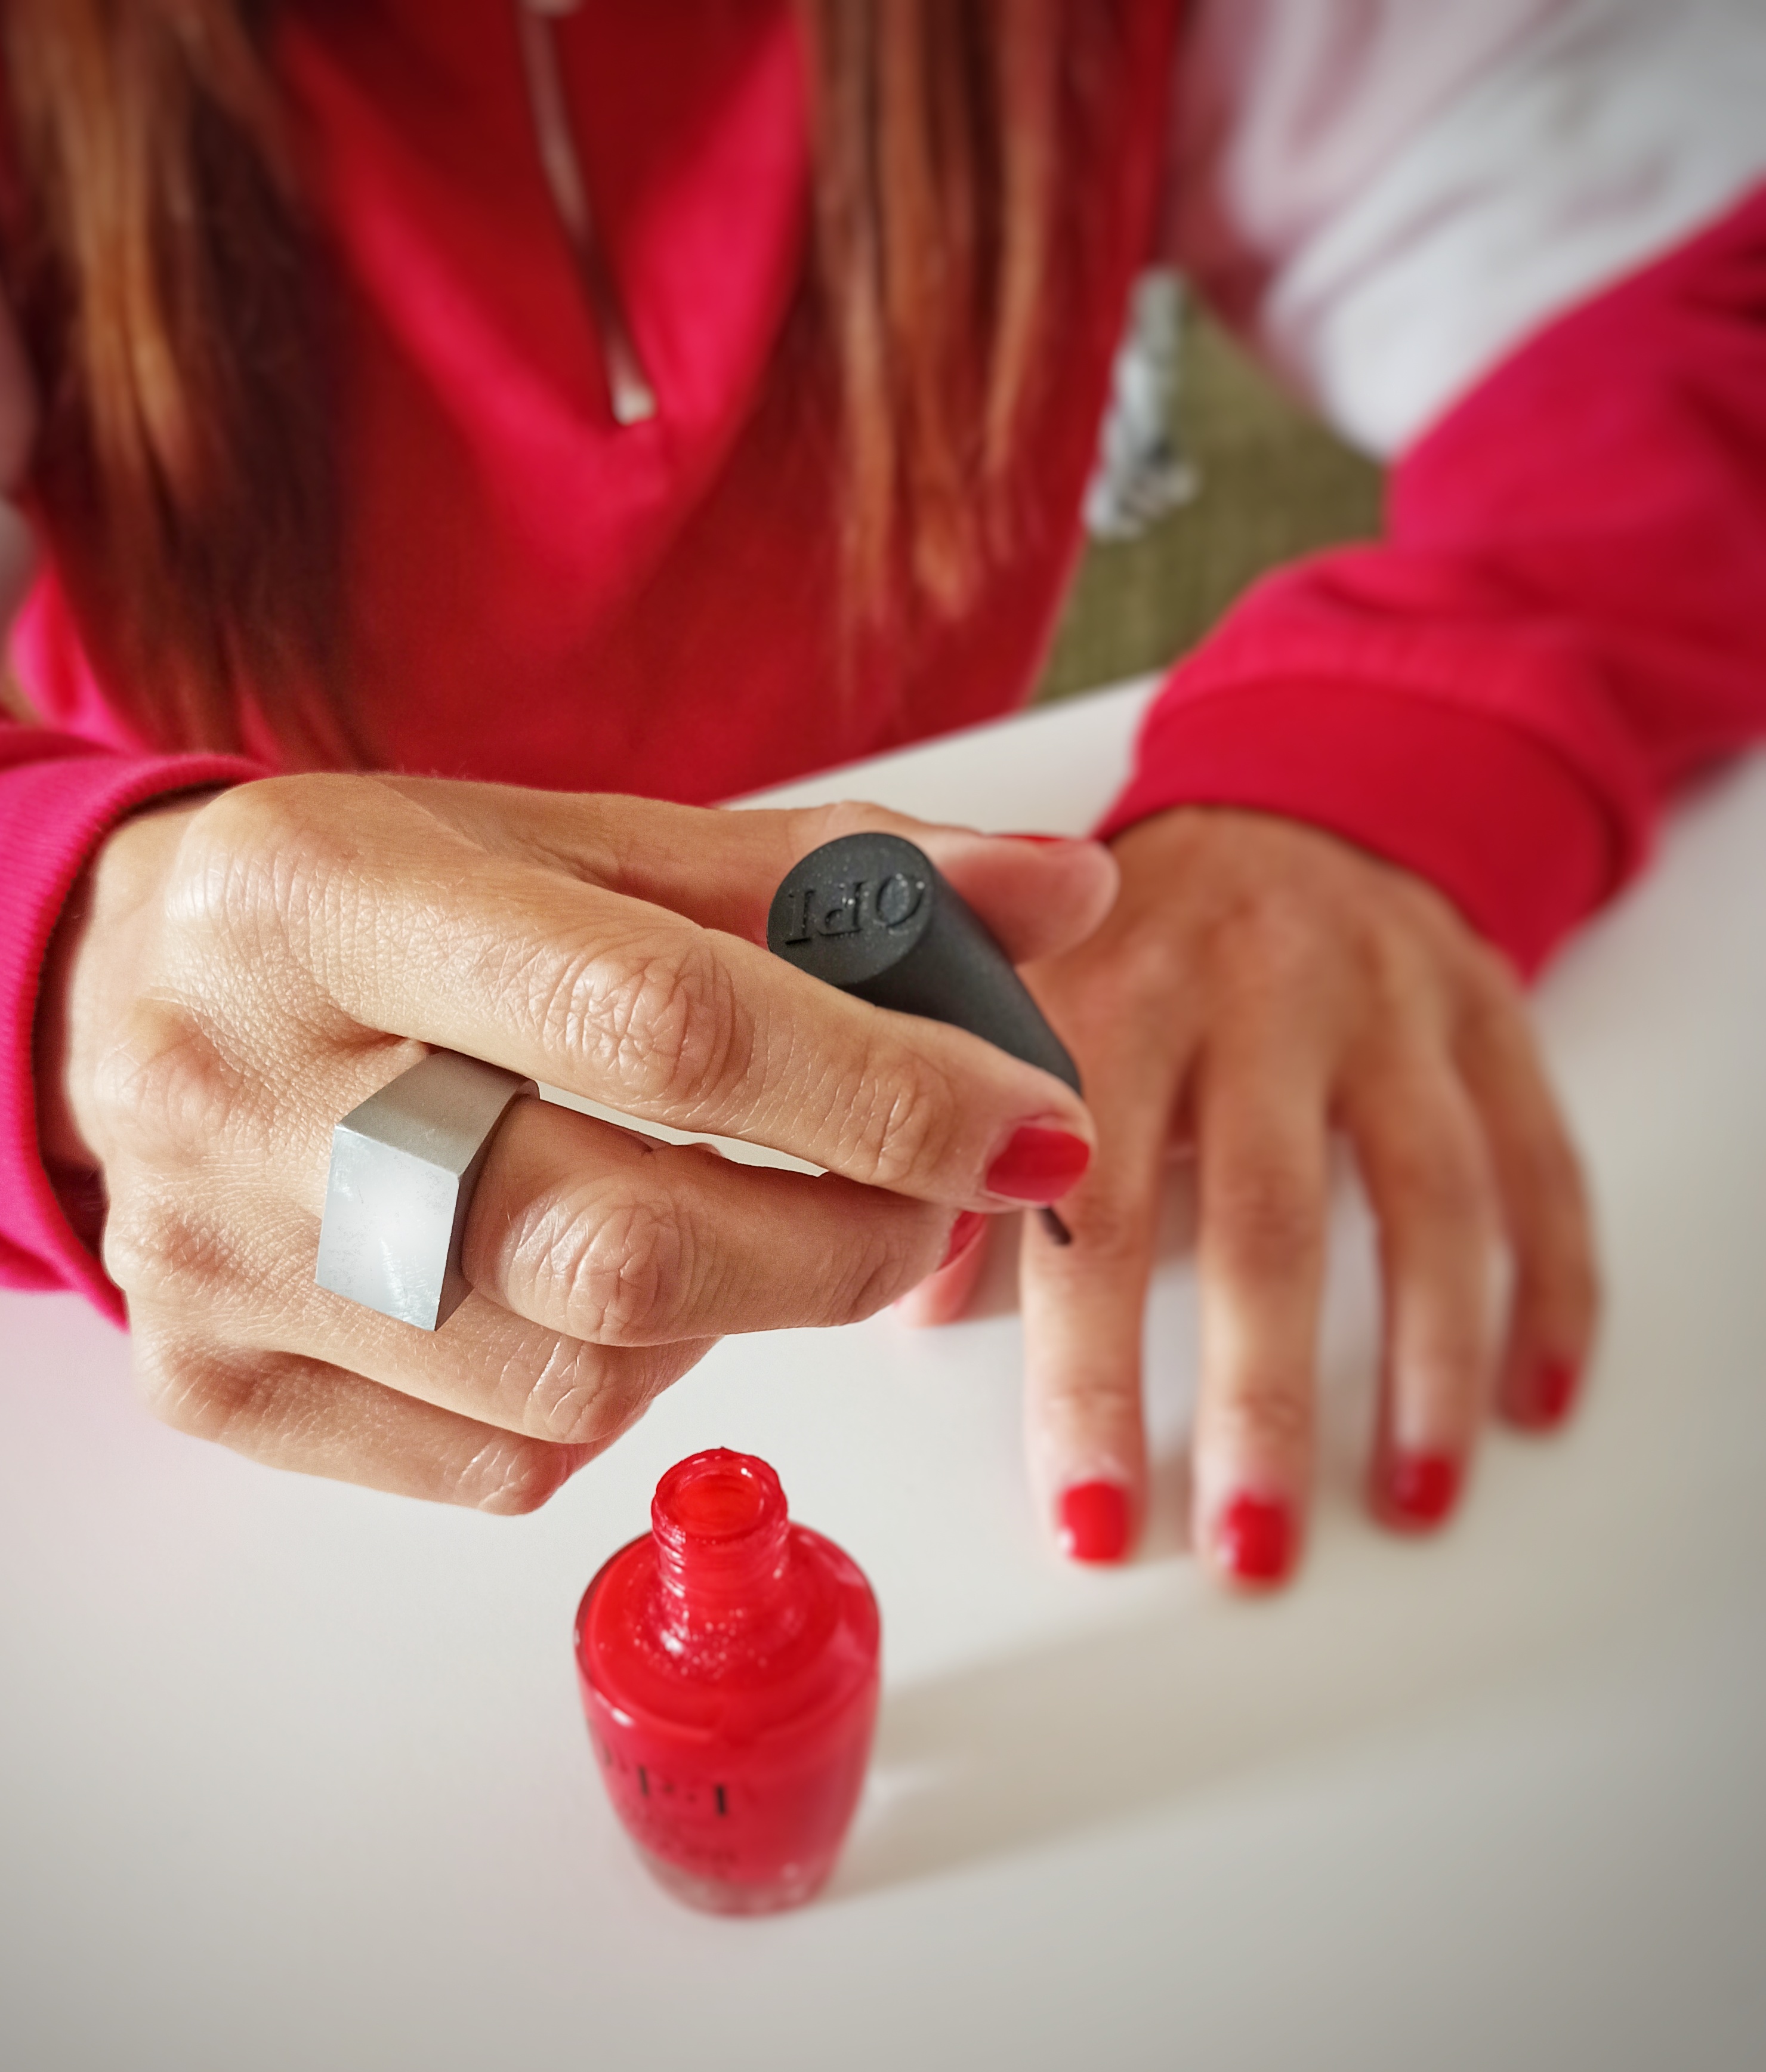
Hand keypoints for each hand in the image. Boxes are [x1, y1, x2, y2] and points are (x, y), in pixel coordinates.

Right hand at [37, 776, 1117, 1507]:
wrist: (102, 994)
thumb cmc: (368, 906)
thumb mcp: (565, 842)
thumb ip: (813, 876)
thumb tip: (1065, 894)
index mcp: (325, 898)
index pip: (655, 1020)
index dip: (879, 1088)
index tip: (1032, 1122)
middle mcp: (239, 1087)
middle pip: (620, 1245)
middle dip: (843, 1243)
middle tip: (930, 1201)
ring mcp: (211, 1261)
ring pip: (580, 1378)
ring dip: (728, 1318)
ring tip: (715, 1221)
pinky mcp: (209, 1385)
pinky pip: (507, 1458)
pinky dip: (613, 1389)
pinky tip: (584, 1291)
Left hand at [901, 805, 1597, 1585]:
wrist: (1280, 799)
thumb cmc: (1128, 933)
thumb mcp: (1020, 999)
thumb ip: (958, 1135)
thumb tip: (903, 1296)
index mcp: (1105, 993)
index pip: (1087, 1209)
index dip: (1088, 1372)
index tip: (1087, 1514)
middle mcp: (1249, 990)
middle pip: (1260, 1216)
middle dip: (1255, 1400)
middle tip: (1247, 1546)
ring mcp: (1380, 1001)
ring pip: (1418, 1196)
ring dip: (1421, 1364)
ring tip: (1407, 1500)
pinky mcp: (1485, 1010)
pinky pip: (1534, 1156)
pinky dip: (1550, 1282)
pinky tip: (1533, 1398)